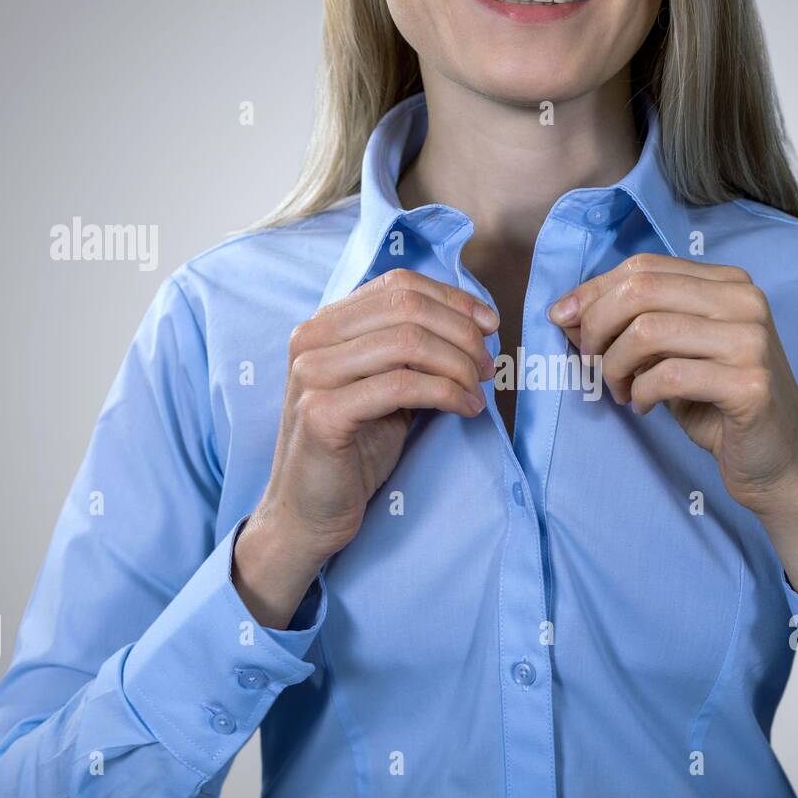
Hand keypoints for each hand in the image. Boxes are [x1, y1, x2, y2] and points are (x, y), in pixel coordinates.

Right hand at [235, 269, 497, 626]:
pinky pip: (401, 385)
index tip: (490, 324)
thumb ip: (410, 351)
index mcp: (325, 324)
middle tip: (486, 367)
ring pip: (408, 342)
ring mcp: (312, 374)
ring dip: (458, 364)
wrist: (308, 512)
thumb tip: (475, 323)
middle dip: (461, 333)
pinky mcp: (322, 413)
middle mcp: (311, 339)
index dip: (453, 299)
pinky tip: (465, 409)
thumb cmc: (354, 449)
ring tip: (477, 390)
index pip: (399, 285)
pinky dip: (446, 392)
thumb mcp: (385, 386)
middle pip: (407, 308)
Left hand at [549, 253, 797, 601]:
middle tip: (590, 362)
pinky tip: (646, 406)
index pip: (643, 267)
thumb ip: (629, 327)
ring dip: (616, 366)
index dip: (593, 291)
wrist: (779, 463)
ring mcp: (751, 340)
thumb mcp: (671, 356)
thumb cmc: (719, 406)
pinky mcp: (750, 383)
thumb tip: (565, 312)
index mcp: (727, 283)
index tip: (562, 320)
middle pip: (640, 290)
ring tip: (622, 390)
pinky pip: (667, 376)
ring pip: (647, 331)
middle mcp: (745, 301)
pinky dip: (642, 393)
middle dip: (597, 326)